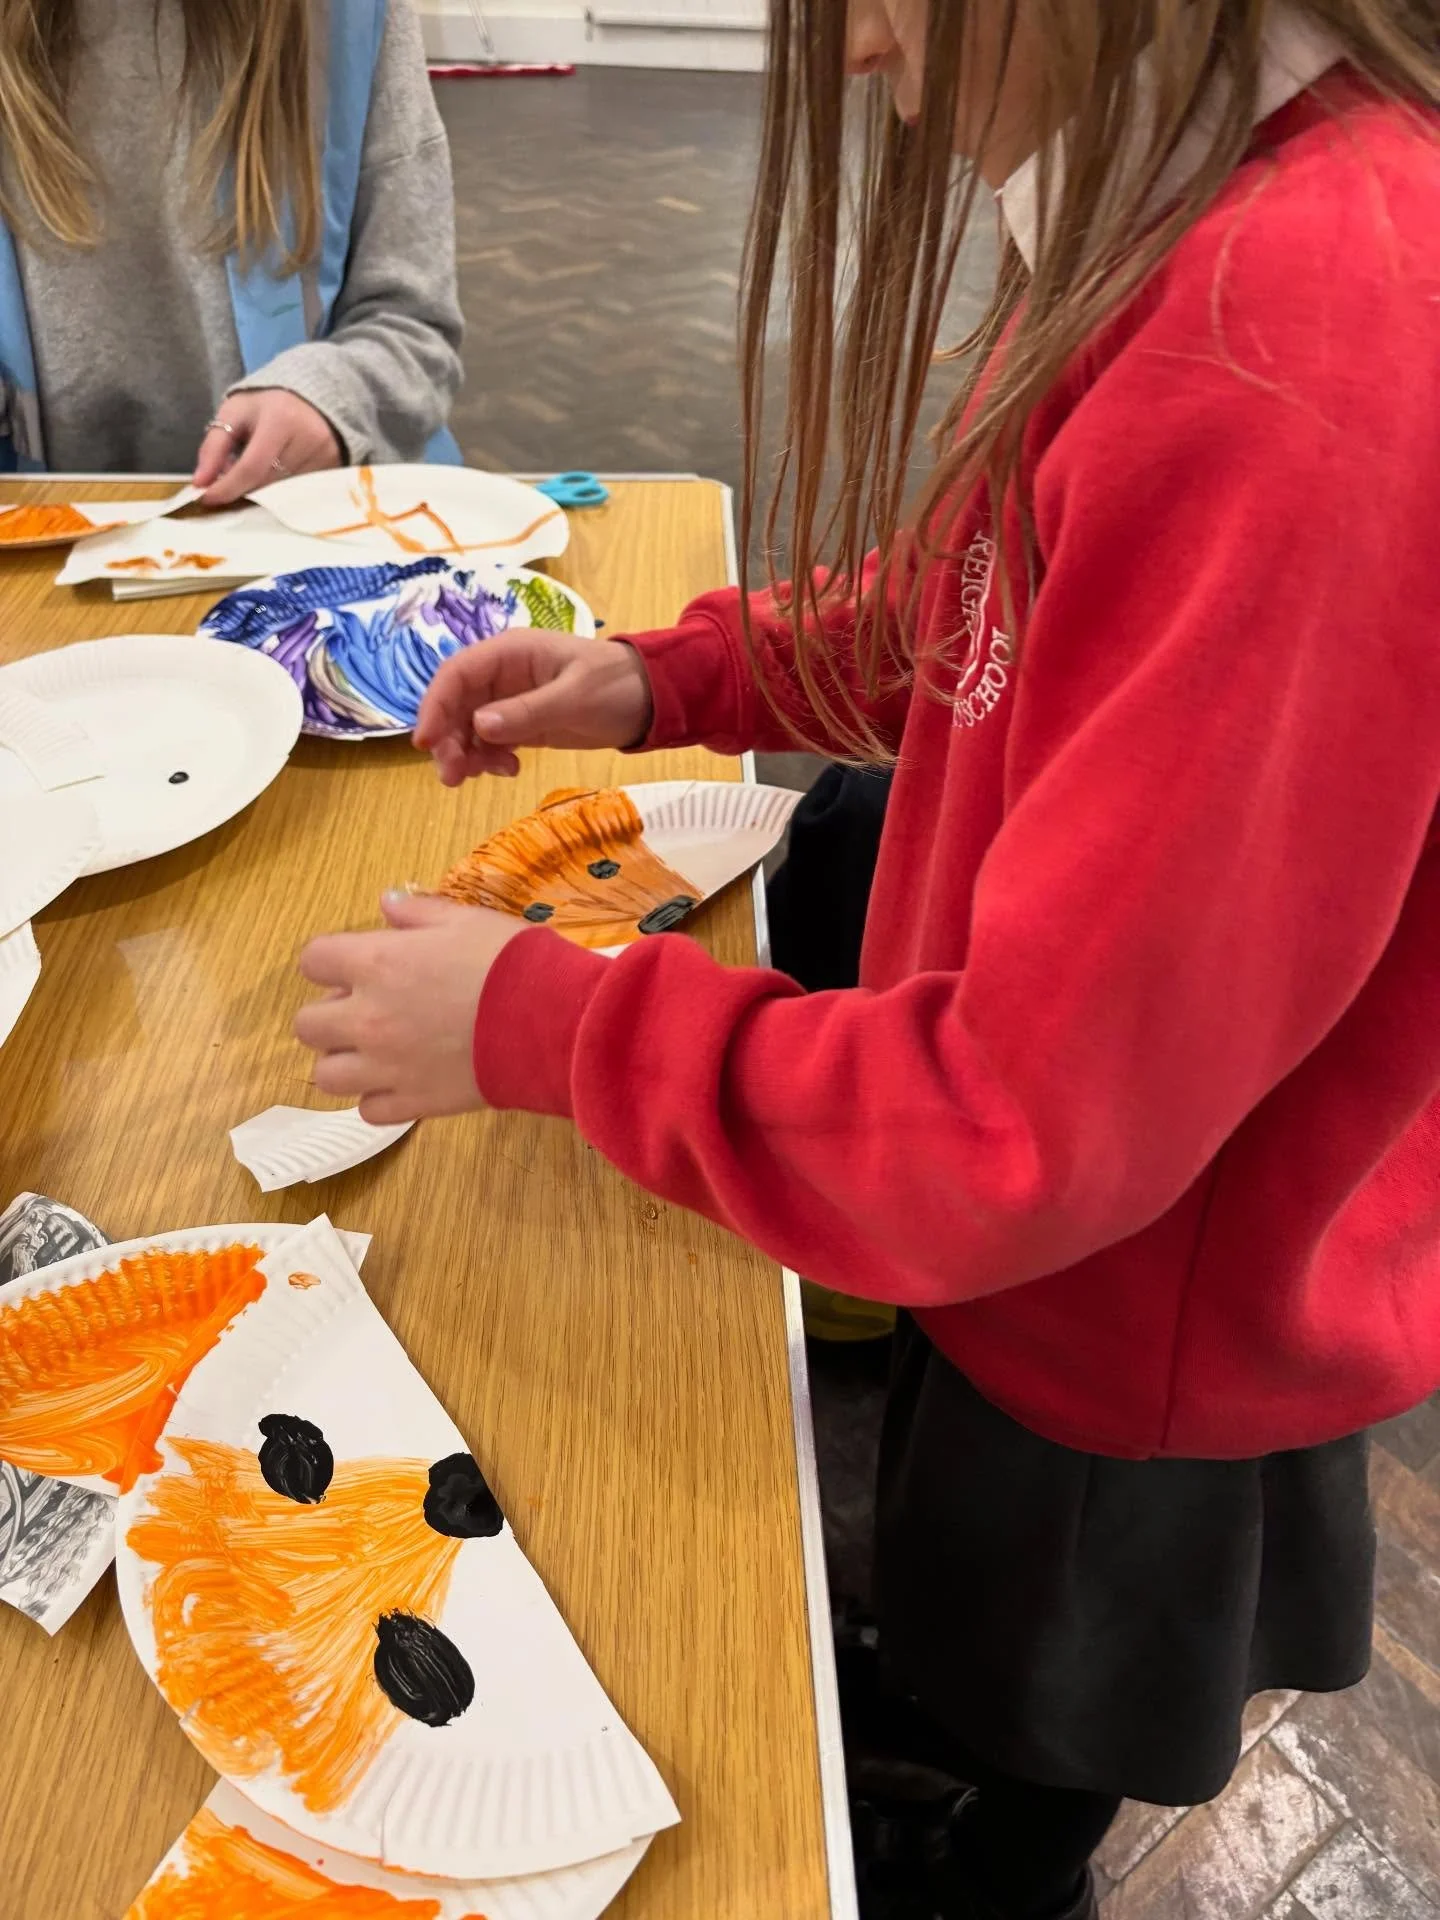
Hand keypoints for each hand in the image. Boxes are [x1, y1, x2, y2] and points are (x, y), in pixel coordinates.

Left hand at [194, 390, 342, 506]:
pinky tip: (276, 473)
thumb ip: (213, 446)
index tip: (206, 497)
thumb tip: (200, 482)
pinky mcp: (335, 469)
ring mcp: (326, 457)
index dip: (227, 487)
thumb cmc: (270, 403)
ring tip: (255, 470)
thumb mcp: (235, 412)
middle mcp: (309, 440)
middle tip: (227, 481)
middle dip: (242, 487)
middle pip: (267, 483)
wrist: (316, 394)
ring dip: (262, 489)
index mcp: (281, 420)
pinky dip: (282, 490)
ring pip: (283, 493)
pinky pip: (301, 492)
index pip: (252, 467)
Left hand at [295, 892, 523, 1124]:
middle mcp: (367, 1018)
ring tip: (377, 1051)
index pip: (313, 960)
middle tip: (367, 1007)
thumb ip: (418, 912)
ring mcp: (386, 1067)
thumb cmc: (510, 962)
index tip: (356, 963)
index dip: (331, 960)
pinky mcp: (413, 1104)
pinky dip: (378, 1097)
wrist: (551, 1022)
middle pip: (308, 1024)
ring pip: (327, 1075)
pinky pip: (368, 1110)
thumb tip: (387, 904)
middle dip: (330, 1013)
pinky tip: (403, 1080)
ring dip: (345, 1060)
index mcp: (375, 964)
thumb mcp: (466, 919)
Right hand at [413, 629, 653, 782]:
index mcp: (509, 654)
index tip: (425, 742)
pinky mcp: (521, 724)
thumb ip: (527, 712)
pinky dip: (488, 759)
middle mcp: (502, 676)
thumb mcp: (575, 697)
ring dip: (464, 754)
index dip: (435, 706)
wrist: (650, 700)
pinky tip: (509, 770)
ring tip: (476, 778)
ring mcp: (510, 701)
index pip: (457, 675)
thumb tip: (479, 726)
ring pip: (468, 727)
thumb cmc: (616, 685)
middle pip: (455, 705)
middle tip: (453, 777)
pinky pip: (490, 742)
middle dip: (448, 740)